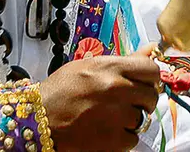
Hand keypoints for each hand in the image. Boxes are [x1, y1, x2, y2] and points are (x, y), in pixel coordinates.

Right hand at [39, 46, 160, 151]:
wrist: (38, 119)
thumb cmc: (60, 91)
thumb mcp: (89, 66)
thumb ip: (123, 60)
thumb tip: (151, 49)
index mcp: (111, 68)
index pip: (151, 69)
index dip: (150, 78)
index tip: (144, 83)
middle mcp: (117, 89)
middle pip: (150, 95)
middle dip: (141, 100)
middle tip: (126, 102)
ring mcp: (117, 115)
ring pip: (142, 118)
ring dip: (130, 119)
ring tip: (109, 117)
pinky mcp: (113, 140)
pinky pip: (132, 139)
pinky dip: (122, 138)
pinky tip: (106, 131)